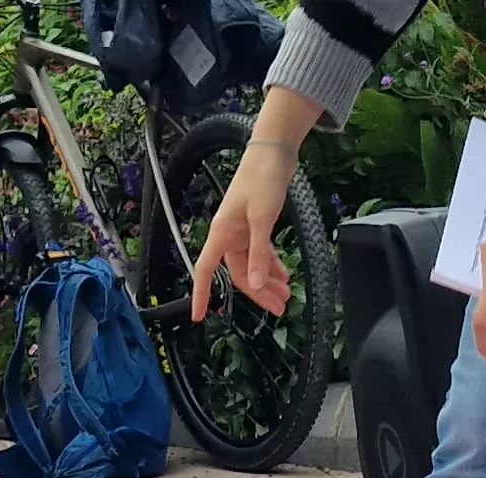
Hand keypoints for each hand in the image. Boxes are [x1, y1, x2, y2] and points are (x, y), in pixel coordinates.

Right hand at [187, 138, 294, 321]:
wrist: (273, 153)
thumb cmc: (262, 179)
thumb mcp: (263, 219)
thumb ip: (259, 253)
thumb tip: (254, 283)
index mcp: (222, 233)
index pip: (204, 269)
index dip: (201, 293)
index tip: (198, 316)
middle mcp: (229, 235)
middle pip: (238, 273)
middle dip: (258, 292)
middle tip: (279, 308)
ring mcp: (243, 230)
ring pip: (252, 265)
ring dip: (268, 280)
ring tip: (286, 296)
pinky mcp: (257, 225)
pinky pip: (261, 253)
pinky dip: (271, 265)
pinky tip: (284, 275)